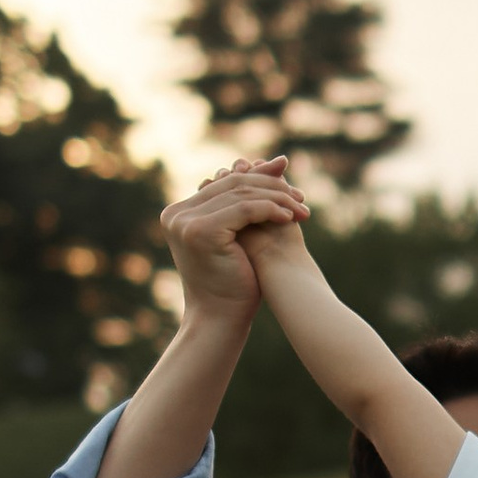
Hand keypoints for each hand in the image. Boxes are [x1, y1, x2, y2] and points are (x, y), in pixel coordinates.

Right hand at [160, 156, 309, 311]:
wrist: (221, 319)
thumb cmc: (234, 282)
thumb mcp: (244, 235)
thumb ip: (253, 200)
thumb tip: (279, 159)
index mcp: (179, 213)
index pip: (225, 184)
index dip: (260, 180)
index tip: (291, 186)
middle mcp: (176, 214)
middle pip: (233, 184)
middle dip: (271, 188)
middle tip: (301, 197)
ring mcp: (184, 221)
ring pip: (241, 194)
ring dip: (277, 200)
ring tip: (301, 211)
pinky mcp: (199, 231)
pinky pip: (245, 209)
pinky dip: (271, 210)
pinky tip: (289, 219)